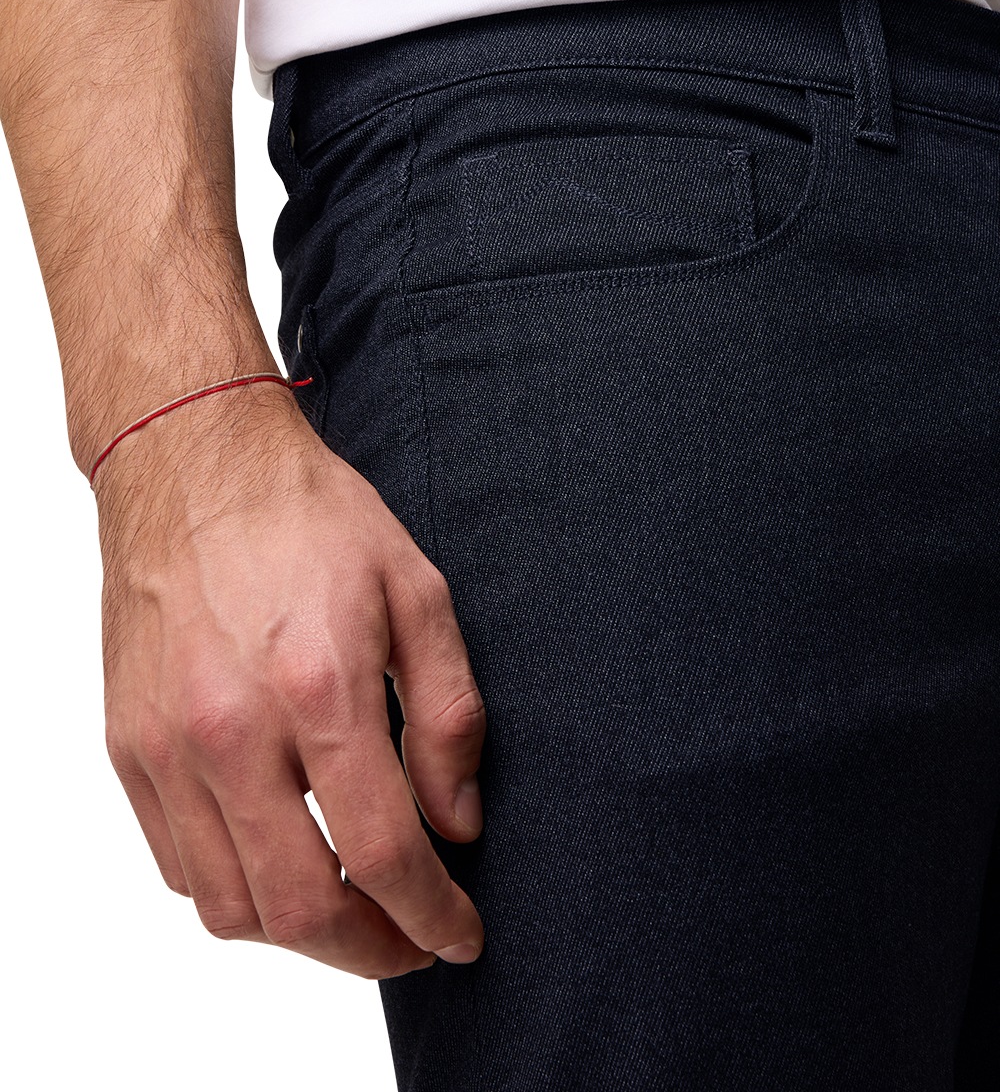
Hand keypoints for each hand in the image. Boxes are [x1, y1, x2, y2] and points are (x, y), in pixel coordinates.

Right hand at [96, 384, 485, 977]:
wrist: (193, 466)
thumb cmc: (310, 520)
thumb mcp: (417, 592)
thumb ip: (449, 714)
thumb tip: (456, 821)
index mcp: (318, 686)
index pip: (384, 853)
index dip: (433, 915)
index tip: (459, 934)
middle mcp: (230, 730)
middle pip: (302, 908)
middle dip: (374, 951)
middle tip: (413, 942)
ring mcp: (165, 745)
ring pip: (230, 908)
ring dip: (302, 935)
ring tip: (352, 910)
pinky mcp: (126, 746)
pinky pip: (177, 865)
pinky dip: (236, 892)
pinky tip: (281, 862)